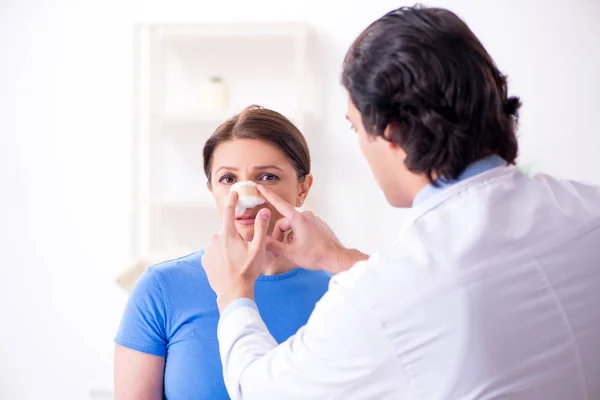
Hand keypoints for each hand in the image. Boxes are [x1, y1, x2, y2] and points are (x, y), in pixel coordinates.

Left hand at [202, 191, 271, 310]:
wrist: (233, 292)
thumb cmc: (247, 270)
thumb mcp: (258, 249)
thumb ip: (261, 228)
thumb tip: (265, 211)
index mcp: (228, 234)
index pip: (229, 211)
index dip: (232, 200)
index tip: (234, 192)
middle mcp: (215, 239)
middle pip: (227, 231)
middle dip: (235, 238)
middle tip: (243, 252)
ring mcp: (208, 250)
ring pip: (220, 242)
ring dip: (227, 247)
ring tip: (236, 261)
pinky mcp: (205, 260)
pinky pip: (214, 252)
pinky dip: (220, 256)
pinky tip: (228, 266)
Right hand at [257, 185, 367, 273]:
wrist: (336, 258)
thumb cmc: (315, 256)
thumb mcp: (290, 253)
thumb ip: (272, 245)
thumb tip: (260, 240)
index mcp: (298, 219)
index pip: (279, 204)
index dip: (267, 195)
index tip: (260, 186)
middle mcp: (306, 216)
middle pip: (285, 223)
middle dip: (279, 237)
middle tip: (277, 252)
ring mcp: (314, 220)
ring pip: (293, 226)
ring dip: (289, 238)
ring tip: (292, 252)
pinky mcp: (319, 225)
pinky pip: (303, 228)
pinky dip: (298, 237)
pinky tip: (302, 248)